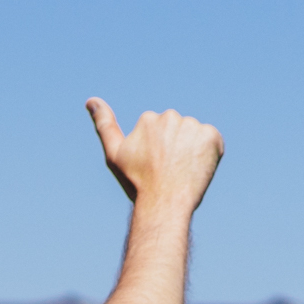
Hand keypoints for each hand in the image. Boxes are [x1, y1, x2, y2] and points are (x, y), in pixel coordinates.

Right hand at [85, 98, 223, 213]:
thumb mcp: (114, 154)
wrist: (163, 203)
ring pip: (195, 137)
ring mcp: (192, 126)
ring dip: (192, 151)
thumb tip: (91, 100)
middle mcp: (170, 116)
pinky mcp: (211, 136)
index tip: (154, 169)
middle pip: (178, 132)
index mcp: (148, 119)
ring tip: (183, 173)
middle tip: (169, 172)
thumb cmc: (136, 183)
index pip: (160, 134)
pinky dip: (208, 155)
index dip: (158, 154)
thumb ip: (104, 125)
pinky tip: (197, 170)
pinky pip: (212, 142)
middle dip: (176, 148)